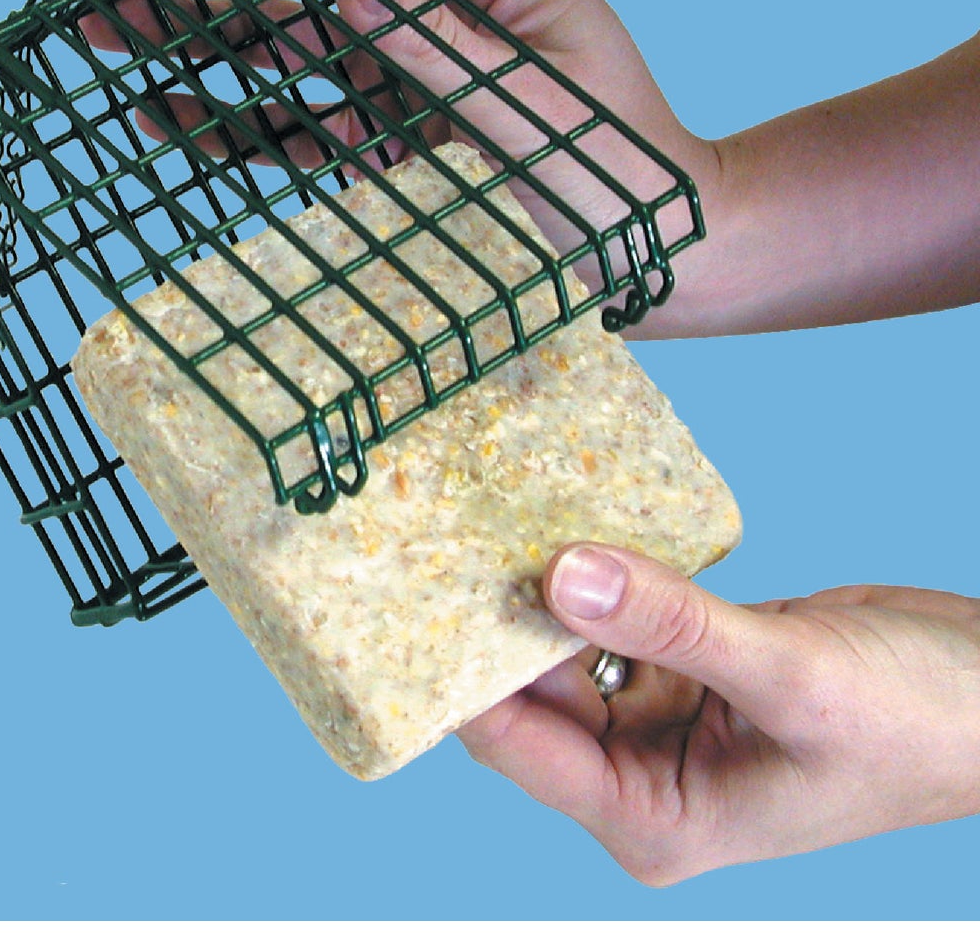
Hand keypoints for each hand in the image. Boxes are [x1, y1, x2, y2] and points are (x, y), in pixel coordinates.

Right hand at [83, 0, 979, 332]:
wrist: (654, 259)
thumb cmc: (623, 173)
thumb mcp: (537, 102)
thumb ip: (442, 42)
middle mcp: (446, 9)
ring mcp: (411, 77)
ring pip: (297, 42)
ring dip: (213, 36)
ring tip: (121, 26)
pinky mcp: (393, 140)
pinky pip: (304, 121)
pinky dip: (241, 119)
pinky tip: (174, 115)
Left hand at [457, 543, 979, 884]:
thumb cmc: (919, 726)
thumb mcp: (792, 678)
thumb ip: (675, 625)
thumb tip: (561, 576)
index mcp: (650, 816)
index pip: (519, 746)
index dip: (461, 675)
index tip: (412, 599)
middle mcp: (640, 771)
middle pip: (531, 691)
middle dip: (493, 621)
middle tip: (441, 536)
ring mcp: (658, 713)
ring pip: (568, 643)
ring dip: (542, 588)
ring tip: (486, 515)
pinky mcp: (680, 662)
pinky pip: (617, 612)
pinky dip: (596, 574)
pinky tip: (563, 520)